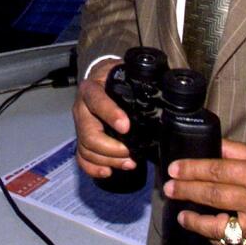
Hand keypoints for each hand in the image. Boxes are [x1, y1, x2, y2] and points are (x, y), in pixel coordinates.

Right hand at [72, 58, 135, 178]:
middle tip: (130, 152)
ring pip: (86, 149)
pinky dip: (93, 168)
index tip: (126, 127)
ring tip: (129, 163)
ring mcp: (79, 126)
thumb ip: (138, 80)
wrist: (98, 79)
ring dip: (108, 160)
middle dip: (111, 148)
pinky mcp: (80, 139)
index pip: (96, 101)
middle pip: (88, 134)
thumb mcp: (123, 72)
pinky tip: (108, 171)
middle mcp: (81, 108)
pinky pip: (81, 158)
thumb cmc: (114, 77)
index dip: (110, 114)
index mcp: (91, 89)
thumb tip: (166, 87)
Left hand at [163, 140, 245, 244]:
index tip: (174, 168)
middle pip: (212, 196)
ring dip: (196, 221)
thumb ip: (236, 151)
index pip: (216, 171)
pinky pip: (232, 244)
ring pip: (219, 227)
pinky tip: (205, 230)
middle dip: (186, 191)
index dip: (192, 169)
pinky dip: (215, 238)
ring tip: (182, 214)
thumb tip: (212, 145)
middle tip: (168, 188)